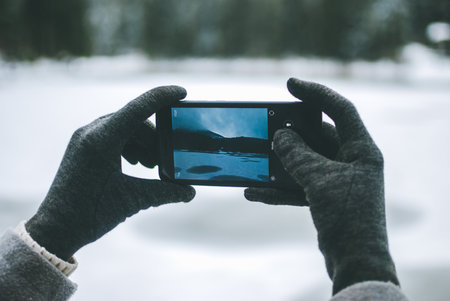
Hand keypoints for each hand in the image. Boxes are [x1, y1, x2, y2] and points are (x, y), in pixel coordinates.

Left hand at [26, 86, 195, 260]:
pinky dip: (129, 145)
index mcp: (102, 140)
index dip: (162, 97)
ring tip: (152, 165)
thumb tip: (189, 192)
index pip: (138, 108)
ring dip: (143, 142)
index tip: (182, 92)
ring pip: (124, 127)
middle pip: (134, 121)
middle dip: (155, 137)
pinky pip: (112, 135)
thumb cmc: (90, 214)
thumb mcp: (133, 200)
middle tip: (166, 158)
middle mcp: (91, 133)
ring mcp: (84, 138)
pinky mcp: (82, 146)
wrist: (55, 229)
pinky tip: (136, 163)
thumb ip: (165, 193)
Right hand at [245, 78, 398, 293]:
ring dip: (280, 163)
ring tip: (255, 160)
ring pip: (304, 162)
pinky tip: (254, 193)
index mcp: (361, 149)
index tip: (289, 84)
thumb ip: (297, 154)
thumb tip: (280, 136)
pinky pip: (298, 186)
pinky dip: (278, 189)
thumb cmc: (346, 215)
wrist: (353, 260)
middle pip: (317, 136)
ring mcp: (337, 180)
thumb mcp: (319, 179)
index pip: (340, 109)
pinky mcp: (324, 198)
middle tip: (266, 127)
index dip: (316, 93)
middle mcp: (351, 161)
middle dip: (290, 134)